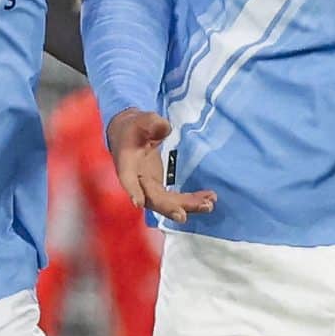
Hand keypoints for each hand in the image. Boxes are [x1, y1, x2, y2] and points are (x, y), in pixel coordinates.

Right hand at [105, 108, 215, 223]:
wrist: (132, 134)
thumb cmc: (135, 127)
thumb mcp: (141, 120)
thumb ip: (151, 123)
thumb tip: (165, 127)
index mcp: (126, 163)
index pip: (127, 178)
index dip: (132, 190)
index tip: (138, 202)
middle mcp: (137, 180)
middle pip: (151, 198)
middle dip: (168, 207)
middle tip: (183, 215)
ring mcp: (150, 187)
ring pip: (167, 202)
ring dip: (187, 205)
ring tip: (208, 204)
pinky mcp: (160, 189)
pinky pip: (176, 199)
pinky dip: (191, 201)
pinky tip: (208, 200)